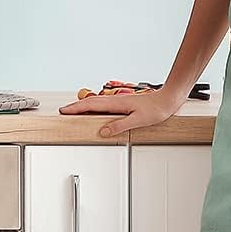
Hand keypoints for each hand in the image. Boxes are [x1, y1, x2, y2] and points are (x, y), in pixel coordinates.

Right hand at [60, 87, 181, 139]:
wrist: (167, 100)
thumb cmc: (156, 109)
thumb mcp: (138, 120)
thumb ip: (120, 125)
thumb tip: (103, 131)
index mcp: (116, 103)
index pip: (91, 105)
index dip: (76, 108)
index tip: (64, 111)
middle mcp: (116, 101)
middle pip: (90, 102)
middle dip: (76, 106)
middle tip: (63, 111)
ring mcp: (119, 101)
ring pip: (96, 103)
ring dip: (84, 106)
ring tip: (74, 111)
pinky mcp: (123, 104)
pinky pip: (104, 105)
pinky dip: (94, 107)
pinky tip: (95, 111)